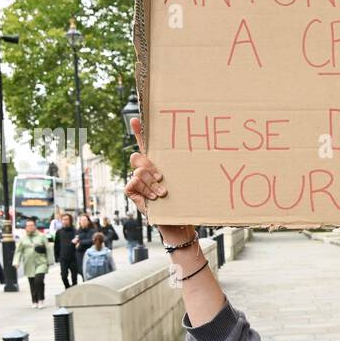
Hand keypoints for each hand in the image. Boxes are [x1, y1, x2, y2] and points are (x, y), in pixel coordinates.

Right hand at [124, 118, 192, 243]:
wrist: (177, 221)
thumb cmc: (183, 200)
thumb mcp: (184, 181)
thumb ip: (184, 169)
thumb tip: (207, 154)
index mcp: (157, 164)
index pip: (145, 144)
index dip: (139, 131)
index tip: (135, 119)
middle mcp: (145, 170)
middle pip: (138, 156)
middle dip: (150, 166)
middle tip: (162, 177)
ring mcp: (137, 181)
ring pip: (138, 171)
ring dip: (151, 183)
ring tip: (162, 193)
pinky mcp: (132, 192)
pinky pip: (133, 183)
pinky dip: (145, 190)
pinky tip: (154, 198)